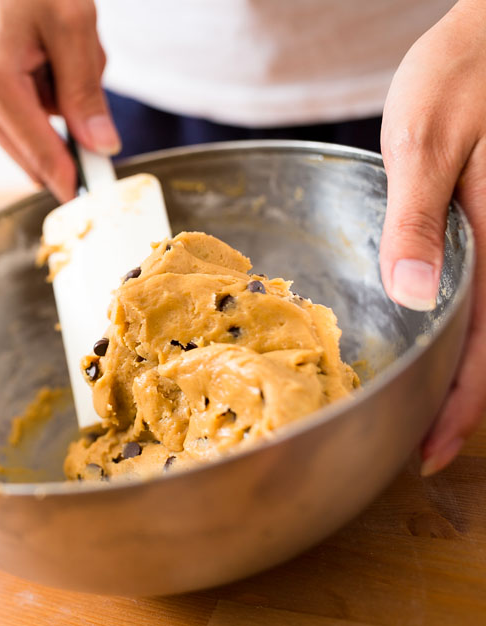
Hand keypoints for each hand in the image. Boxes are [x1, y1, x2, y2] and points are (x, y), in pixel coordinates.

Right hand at [0, 0, 119, 202]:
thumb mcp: (73, 26)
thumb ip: (86, 92)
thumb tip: (101, 144)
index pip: (40, 153)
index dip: (72, 176)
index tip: (96, 194)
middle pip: (31, 149)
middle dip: (68, 123)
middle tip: (80, 66)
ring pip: (29, 128)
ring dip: (58, 99)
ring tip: (62, 45)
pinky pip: (20, 107)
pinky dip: (44, 88)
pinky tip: (46, 49)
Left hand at [379, 0, 485, 474]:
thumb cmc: (465, 75)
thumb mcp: (427, 142)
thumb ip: (418, 220)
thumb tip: (412, 296)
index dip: (460, 410)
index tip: (428, 453)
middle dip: (462, 404)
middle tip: (417, 444)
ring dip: (465, 373)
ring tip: (423, 409)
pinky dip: (467, 331)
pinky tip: (437, 340)